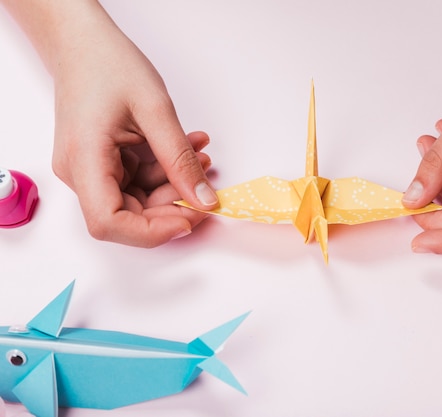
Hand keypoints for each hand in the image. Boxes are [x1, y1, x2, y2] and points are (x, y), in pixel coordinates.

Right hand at [50, 6, 216, 246]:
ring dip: (174, 183)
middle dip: (172, 205)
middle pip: (128, 214)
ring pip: (138, 198)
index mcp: (84, 161)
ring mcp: (90, 169)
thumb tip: (203, 200)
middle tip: (206, 188)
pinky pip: (137, 179)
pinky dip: (164, 169)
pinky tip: (187, 147)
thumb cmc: (109, 65)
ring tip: (200, 155)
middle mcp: (80, 172)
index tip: (190, 218)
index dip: (152, 231)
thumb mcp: (155, 111)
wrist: (83, 42)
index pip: (110, 223)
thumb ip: (180, 160)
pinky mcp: (102, 162)